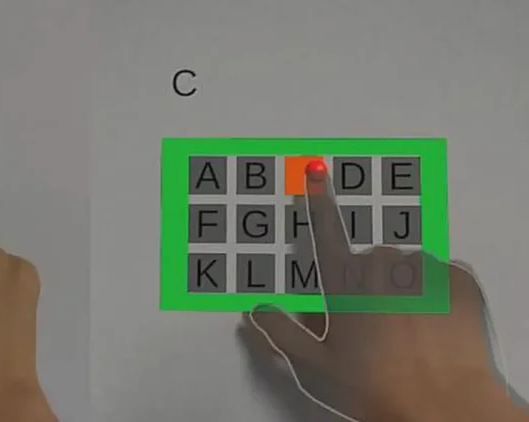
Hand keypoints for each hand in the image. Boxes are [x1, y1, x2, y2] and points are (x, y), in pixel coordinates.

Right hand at [243, 162, 524, 420]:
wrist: (444, 407)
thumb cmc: (378, 386)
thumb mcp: (317, 365)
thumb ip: (281, 332)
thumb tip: (255, 312)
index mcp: (346, 284)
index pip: (325, 231)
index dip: (317, 200)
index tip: (313, 173)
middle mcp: (383, 268)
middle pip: (371, 262)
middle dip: (370, 286)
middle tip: (375, 326)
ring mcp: (423, 271)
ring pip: (407, 269)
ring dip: (404, 290)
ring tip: (408, 331)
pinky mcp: (458, 281)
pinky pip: (441, 276)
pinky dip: (436, 294)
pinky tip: (433, 325)